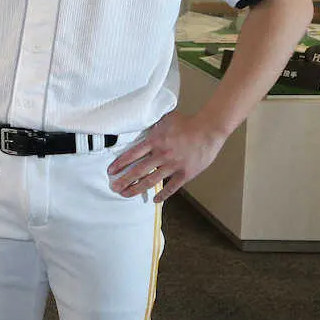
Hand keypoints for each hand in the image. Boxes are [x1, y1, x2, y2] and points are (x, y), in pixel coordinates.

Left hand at [107, 111, 225, 202]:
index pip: (132, 154)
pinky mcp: (186, 173)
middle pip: (138, 171)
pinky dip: (163, 195)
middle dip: (124, 181)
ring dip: (137, 189)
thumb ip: (152, 124)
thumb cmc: (187, 122)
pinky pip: (172, 187)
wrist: (208, 129)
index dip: (120, 164)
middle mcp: (161, 155)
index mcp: (154, 141)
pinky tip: (154, 200)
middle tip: (114, 188)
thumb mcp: (165, 119)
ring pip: (151, 181)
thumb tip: (141, 119)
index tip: (111, 171)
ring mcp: (173, 165)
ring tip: (126, 195)